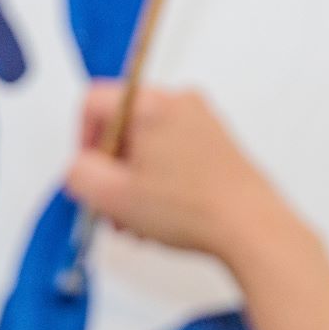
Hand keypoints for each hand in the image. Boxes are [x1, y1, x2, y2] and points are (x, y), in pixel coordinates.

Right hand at [64, 83, 307, 270]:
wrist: (251, 227)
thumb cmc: (192, 209)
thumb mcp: (114, 196)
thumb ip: (79, 174)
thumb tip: (77, 168)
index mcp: (151, 104)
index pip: (93, 103)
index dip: (81, 143)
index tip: (89, 174)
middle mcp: (179, 103)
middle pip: (120, 125)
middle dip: (110, 169)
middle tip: (111, 205)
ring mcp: (201, 122)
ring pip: (145, 143)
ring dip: (132, 181)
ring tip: (135, 220)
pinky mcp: (216, 143)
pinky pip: (170, 153)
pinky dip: (157, 180)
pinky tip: (159, 215)